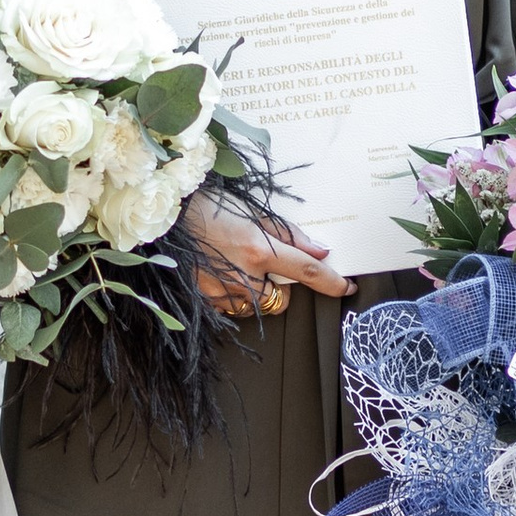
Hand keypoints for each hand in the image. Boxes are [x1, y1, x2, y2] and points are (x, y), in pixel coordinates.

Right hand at [181, 192, 349, 313]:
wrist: (168, 214)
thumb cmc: (209, 206)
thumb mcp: (253, 212)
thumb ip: (289, 235)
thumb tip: (319, 251)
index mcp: (258, 250)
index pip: (307, 271)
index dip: (332, 282)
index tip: (347, 287)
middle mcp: (243, 276)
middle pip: (280, 300)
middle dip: (278, 289)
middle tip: (261, 266)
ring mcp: (222, 293)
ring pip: (255, 307)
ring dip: (254, 293)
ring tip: (235, 266)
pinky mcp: (205, 301)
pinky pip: (231, 308)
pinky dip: (231, 296)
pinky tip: (219, 274)